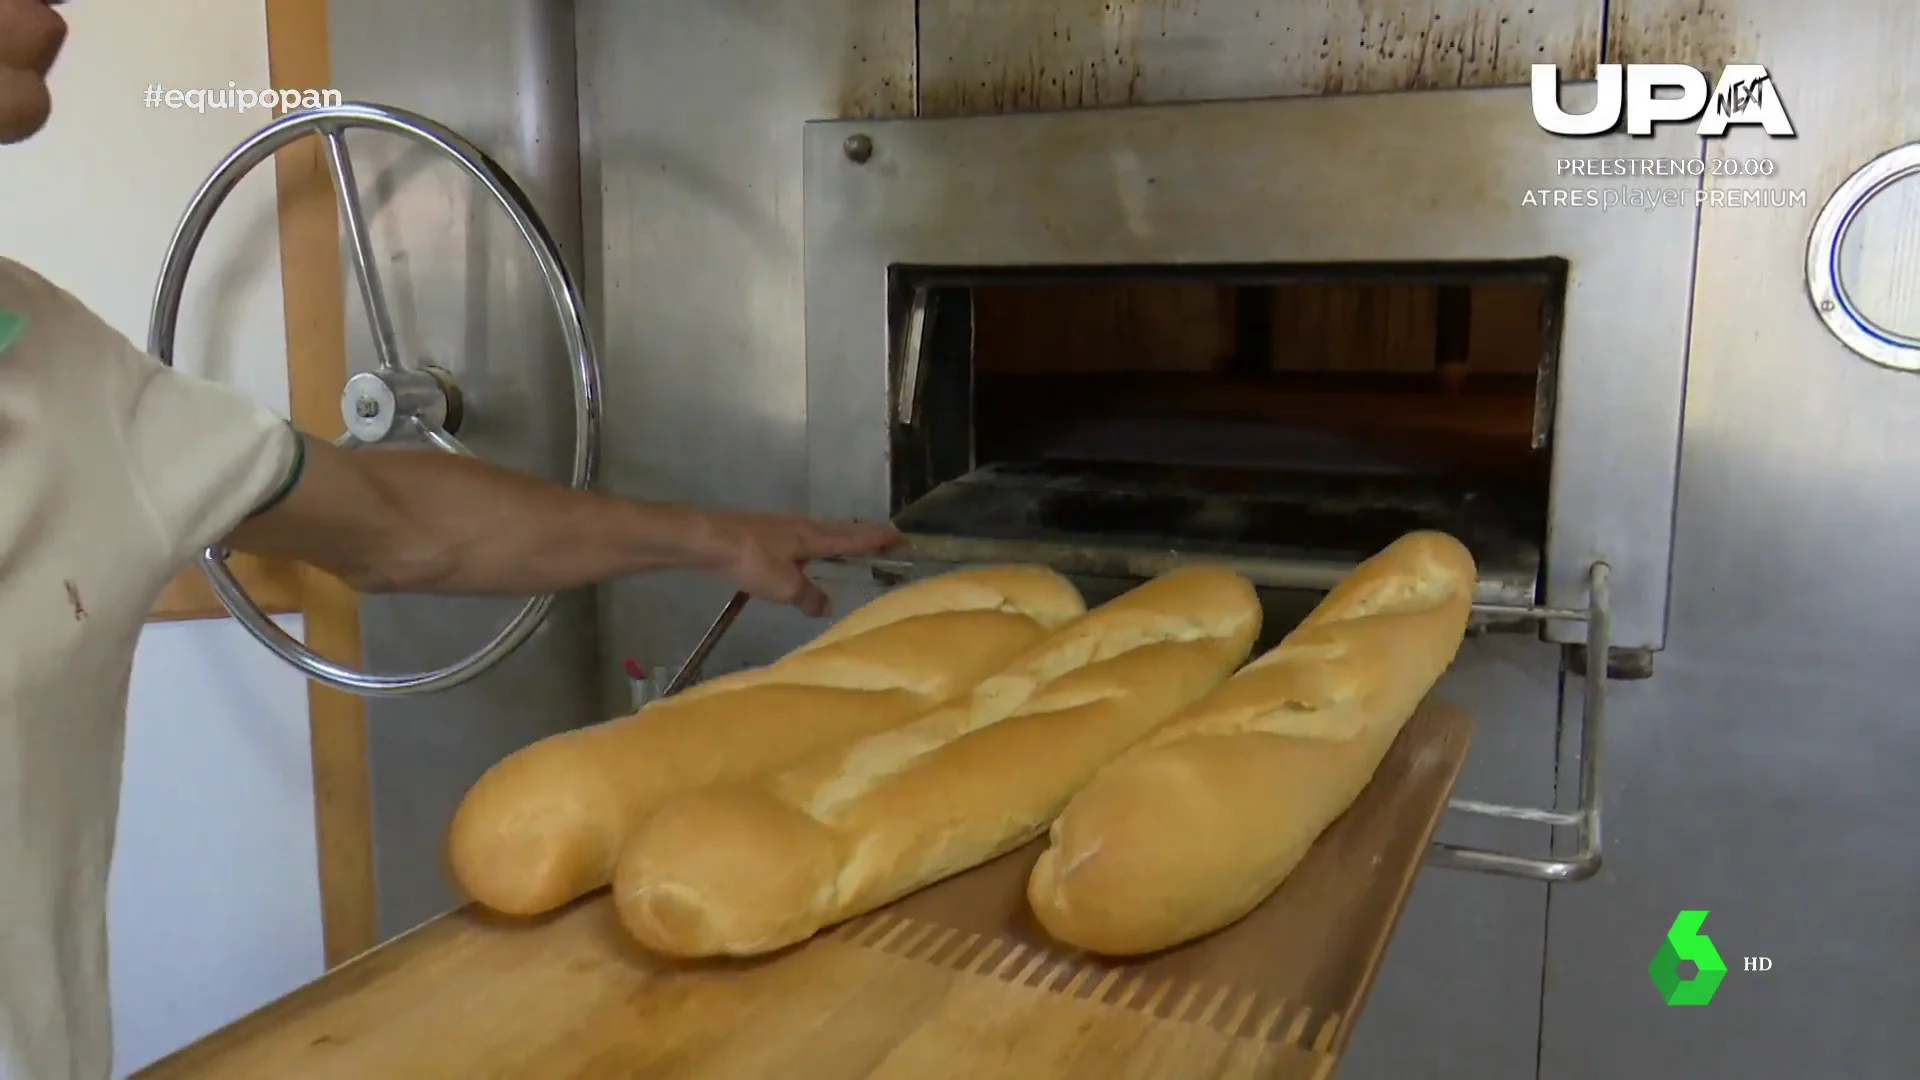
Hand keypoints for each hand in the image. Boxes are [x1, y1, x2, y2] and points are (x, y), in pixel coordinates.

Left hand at [705, 512, 900, 616]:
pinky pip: (801, 543)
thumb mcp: (785, 587)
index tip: (903, 539)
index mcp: (816, 536)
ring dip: (839, 545)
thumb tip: (825, 606)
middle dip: (864, 539)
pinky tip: (807, 563)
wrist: (709, 540)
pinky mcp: (766, 535)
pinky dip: (815, 551)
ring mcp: (784, 529)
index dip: (880, 538)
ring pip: (821, 536)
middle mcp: (805, 527)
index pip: (856, 537)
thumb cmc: (753, 560)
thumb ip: (809, 597)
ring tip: (851, 557)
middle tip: (885, 546)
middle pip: (842, 532)